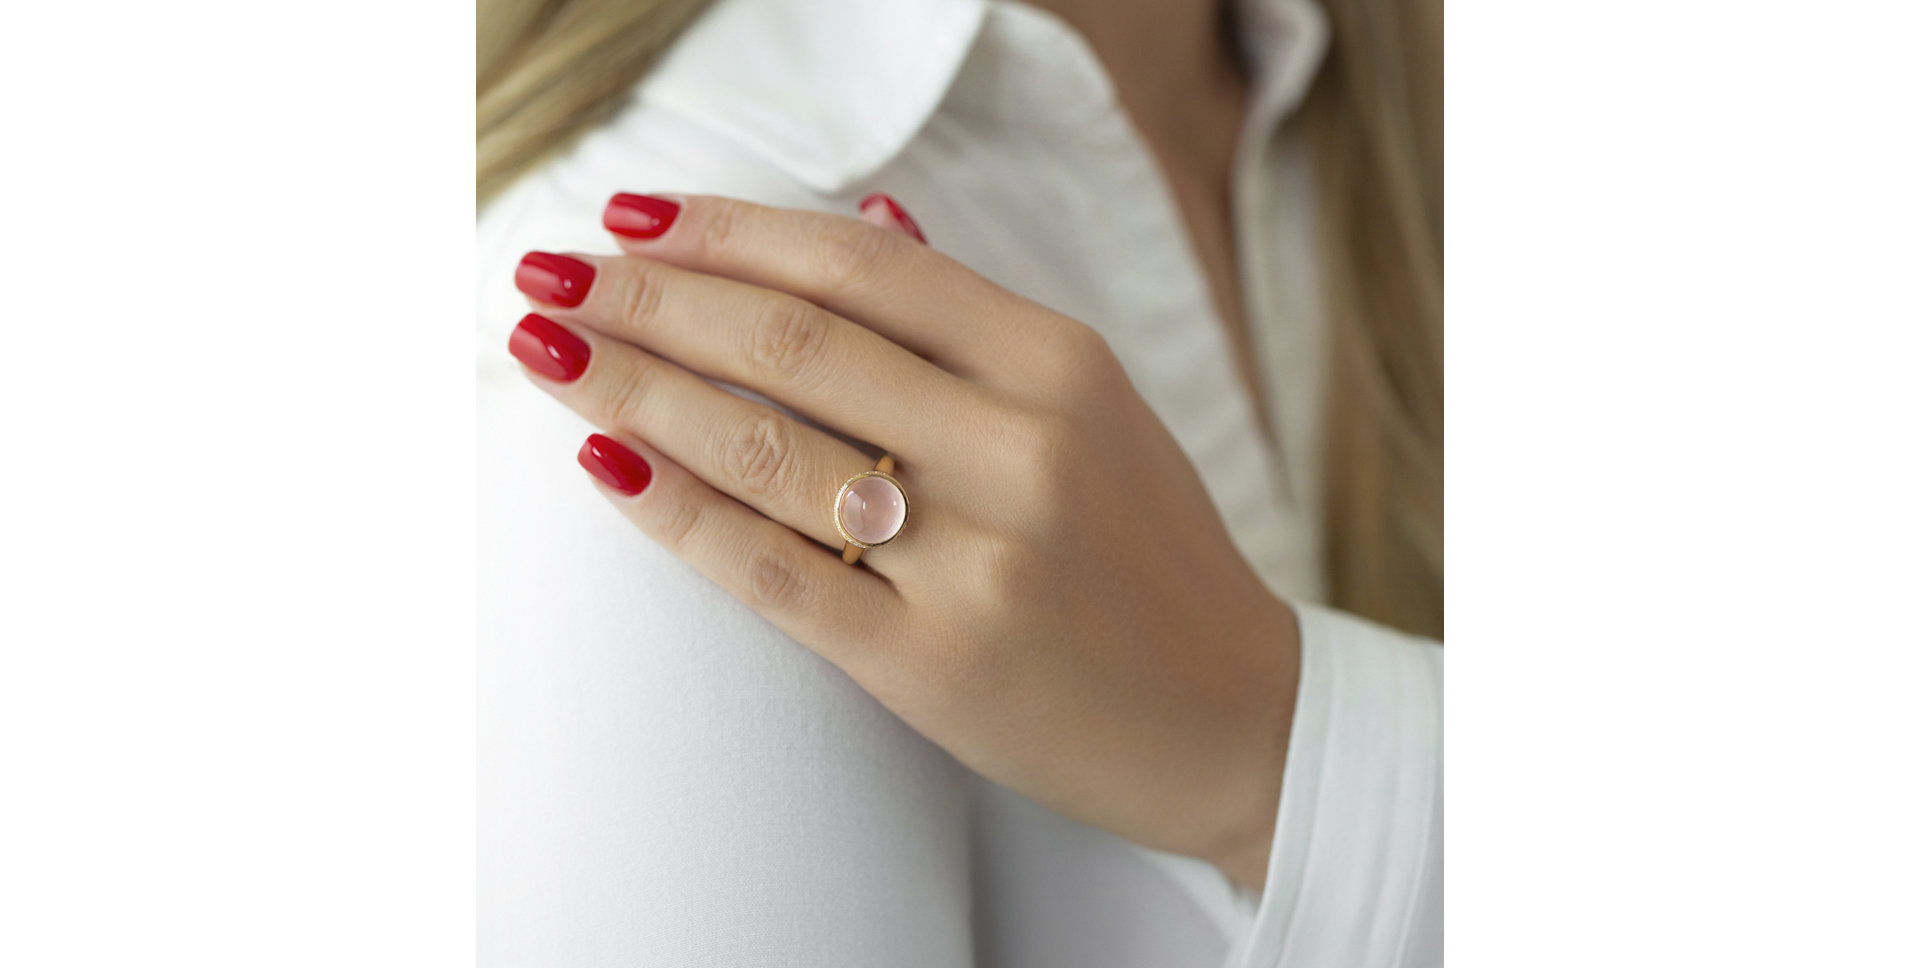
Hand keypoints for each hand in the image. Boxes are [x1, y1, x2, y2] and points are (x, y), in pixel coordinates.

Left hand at [507, 192, 1300, 889]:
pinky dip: (676, 512)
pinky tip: (604, 462)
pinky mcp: (934, 664)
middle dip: (649, 297)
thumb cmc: (1147, 553)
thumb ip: (974, 321)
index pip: (858, 262)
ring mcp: (976, 559)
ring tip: (547, 348)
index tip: (632, 213)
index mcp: (1058, 362)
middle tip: (550, 269)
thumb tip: (865, 214)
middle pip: (792, 341)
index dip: (728, 229)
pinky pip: (774, 573)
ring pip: (766, 447)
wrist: (1234, 717)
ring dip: (635, 388)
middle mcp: (1019, 446)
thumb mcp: (1094, 406)